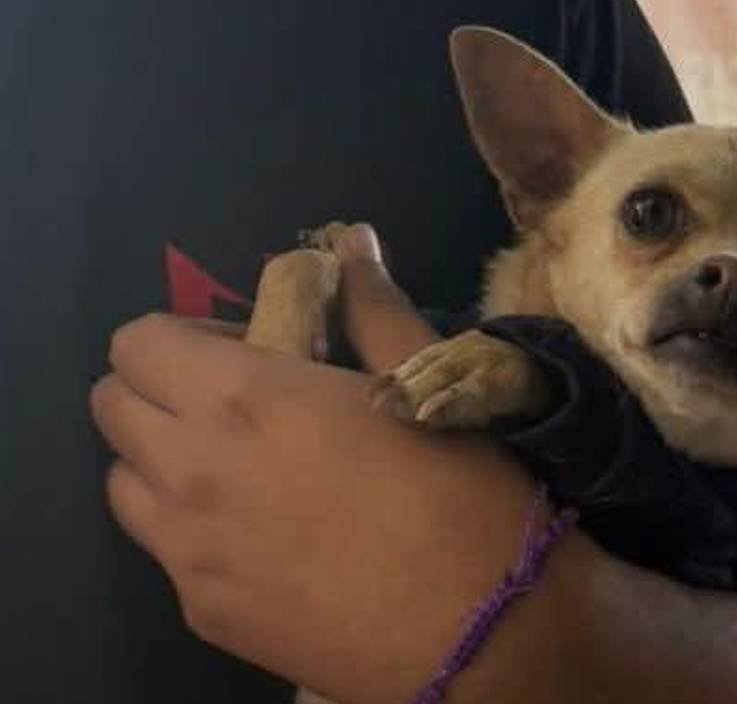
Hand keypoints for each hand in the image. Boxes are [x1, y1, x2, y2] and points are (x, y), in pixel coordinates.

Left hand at [89, 225, 547, 702]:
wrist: (485, 631)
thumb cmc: (462, 492)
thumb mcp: (424, 382)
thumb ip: (373, 307)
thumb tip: (351, 244)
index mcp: (243, 398)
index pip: (138, 341)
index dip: (187, 336)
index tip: (249, 351)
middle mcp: (191, 471)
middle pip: (113, 406)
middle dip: (162, 389)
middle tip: (242, 405)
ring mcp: (188, 552)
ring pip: (123, 483)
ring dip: (163, 460)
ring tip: (242, 470)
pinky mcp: (204, 612)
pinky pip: (166, 553)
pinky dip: (194, 530)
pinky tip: (270, 539)